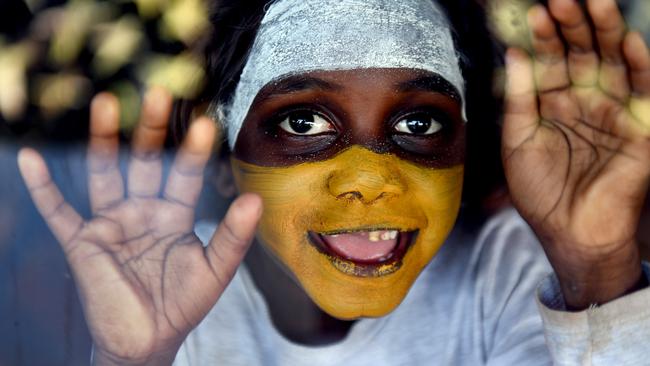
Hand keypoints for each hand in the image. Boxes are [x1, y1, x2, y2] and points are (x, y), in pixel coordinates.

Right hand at [18, 88, 261, 364]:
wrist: (147, 341)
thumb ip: (233, 236)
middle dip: (150, 130)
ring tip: (106, 102)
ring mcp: (110, 223)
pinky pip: (58, 211)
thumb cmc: (182, 304)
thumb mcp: (214, 269)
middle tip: (158, 92)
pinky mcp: (82, 241)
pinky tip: (30, 158)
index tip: (204, 120)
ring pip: (103, 173)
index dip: (192, 150)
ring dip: (102, 139)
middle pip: (143, 162)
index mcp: (173, 215)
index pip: (183, 174)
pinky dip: (42, 187)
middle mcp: (141, 211)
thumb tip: (256, 199)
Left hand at [502, 0, 649, 308]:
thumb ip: (519, 97)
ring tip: (595, 4)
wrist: (570, 232)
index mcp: (555, 105)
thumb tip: (513, 53)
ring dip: (606, 33)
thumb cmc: (541, 192)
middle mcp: (586, 102)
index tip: (535, 13)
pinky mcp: (641, 129)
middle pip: (584, 53)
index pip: (552, 60)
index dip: (545, 37)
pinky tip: (626, 41)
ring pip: (614, 63)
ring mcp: (615, 112)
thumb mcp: (518, 141)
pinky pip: (643, 91)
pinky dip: (638, 66)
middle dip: (575, 25)